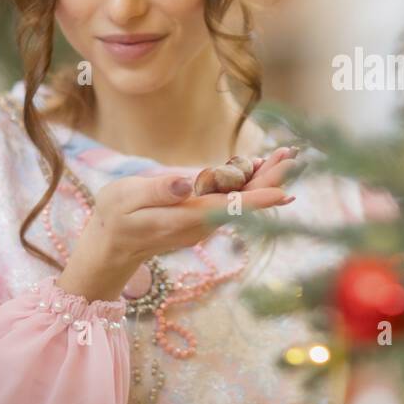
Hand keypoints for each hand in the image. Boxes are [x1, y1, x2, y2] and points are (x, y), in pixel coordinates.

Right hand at [57, 160, 295, 303]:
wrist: (110, 247)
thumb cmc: (113, 219)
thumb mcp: (124, 199)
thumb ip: (156, 191)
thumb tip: (186, 184)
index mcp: (184, 218)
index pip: (229, 207)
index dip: (258, 197)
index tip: (284, 187)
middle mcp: (200, 225)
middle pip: (243, 203)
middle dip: (269, 180)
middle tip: (293, 155)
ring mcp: (203, 224)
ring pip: (240, 202)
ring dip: (262, 179)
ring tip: (284, 156)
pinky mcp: (201, 220)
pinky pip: (231, 201)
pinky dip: (247, 184)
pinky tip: (259, 168)